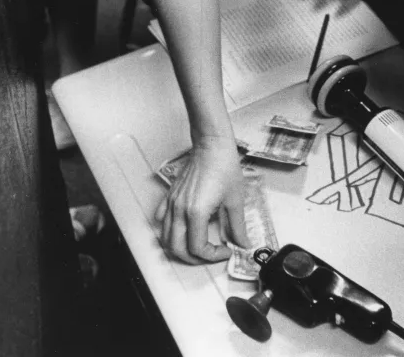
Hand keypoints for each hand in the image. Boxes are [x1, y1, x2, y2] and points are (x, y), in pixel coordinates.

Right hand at [155, 136, 247, 262]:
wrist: (212, 144)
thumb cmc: (224, 166)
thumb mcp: (235, 199)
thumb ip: (237, 226)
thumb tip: (242, 243)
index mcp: (196, 213)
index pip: (198, 248)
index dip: (213, 256)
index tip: (226, 250)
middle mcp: (180, 210)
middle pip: (177, 249)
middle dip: (194, 259)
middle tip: (211, 254)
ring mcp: (172, 203)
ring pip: (166, 237)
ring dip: (180, 248)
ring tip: (197, 247)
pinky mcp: (170, 196)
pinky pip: (161, 219)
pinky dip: (168, 231)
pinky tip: (182, 229)